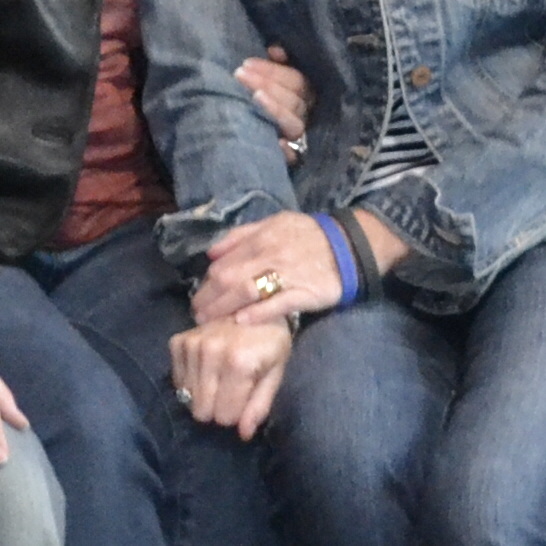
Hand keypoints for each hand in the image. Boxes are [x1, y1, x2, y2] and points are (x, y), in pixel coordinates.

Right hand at [170, 318, 295, 438]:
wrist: (255, 304)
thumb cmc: (270, 342)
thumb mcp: (274, 373)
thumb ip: (259, 405)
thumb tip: (243, 434)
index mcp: (239, 362)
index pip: (225, 416)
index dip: (235, 413)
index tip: (244, 397)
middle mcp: (211, 352)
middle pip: (202, 410)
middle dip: (217, 407)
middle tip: (231, 388)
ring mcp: (192, 345)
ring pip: (188, 397)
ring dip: (204, 393)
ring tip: (220, 374)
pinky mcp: (178, 341)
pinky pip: (177, 380)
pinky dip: (191, 380)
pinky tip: (205, 367)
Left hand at [195, 214, 342, 326]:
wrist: (349, 245)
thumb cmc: (308, 236)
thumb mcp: (274, 223)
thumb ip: (242, 236)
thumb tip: (211, 252)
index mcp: (261, 238)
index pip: (223, 262)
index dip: (206, 282)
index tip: (199, 296)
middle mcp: (269, 254)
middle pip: (229, 278)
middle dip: (208, 298)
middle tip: (196, 314)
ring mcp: (286, 274)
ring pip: (247, 291)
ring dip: (223, 308)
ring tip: (208, 321)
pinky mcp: (304, 292)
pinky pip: (277, 304)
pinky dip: (257, 313)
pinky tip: (241, 322)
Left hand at [236, 44, 313, 159]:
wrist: (262, 141)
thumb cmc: (266, 102)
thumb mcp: (275, 82)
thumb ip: (278, 66)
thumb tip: (274, 49)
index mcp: (306, 95)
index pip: (296, 80)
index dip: (273, 71)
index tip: (246, 64)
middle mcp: (307, 115)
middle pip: (293, 100)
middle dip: (266, 84)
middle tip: (239, 74)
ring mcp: (300, 137)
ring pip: (294, 123)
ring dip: (275, 109)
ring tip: (254, 97)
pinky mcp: (294, 158)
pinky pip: (294, 156)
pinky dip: (286, 151)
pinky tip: (275, 142)